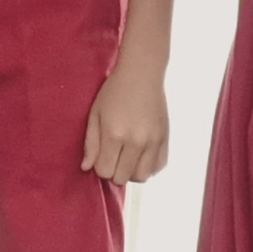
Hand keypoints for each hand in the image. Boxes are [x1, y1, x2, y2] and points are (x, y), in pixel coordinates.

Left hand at [81, 55, 167, 183]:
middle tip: (113, 156)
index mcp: (114, 134)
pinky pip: (158, 167)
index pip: (105, 171)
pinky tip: (141, 155)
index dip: (100, 167)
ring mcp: (153, 141)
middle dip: (114, 171)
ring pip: (142, 176)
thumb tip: (86, 167)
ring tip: (127, 158)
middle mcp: (136, 141)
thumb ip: (91, 143)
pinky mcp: (165, 139)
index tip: (101, 155)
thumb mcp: (95, 114)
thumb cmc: (114, 91)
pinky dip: (148, 167)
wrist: (142, 74)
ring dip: (131, 172)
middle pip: (122, 177)